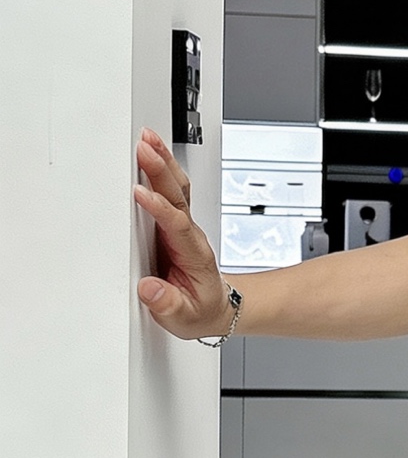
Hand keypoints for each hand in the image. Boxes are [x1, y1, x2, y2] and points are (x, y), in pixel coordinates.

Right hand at [134, 128, 229, 337]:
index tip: (141, 194)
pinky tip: (152, 152)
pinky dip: (161, 168)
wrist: (216, 308)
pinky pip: (170, 190)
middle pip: (177, 196)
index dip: (159, 209)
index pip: (176, 225)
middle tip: (144, 148)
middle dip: (160, 171)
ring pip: (176, 188)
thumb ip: (168, 305)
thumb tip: (150, 290)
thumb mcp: (185, 318)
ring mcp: (183, 226)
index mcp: (193, 255)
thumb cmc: (200, 310)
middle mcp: (190, 235)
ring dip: (162, 162)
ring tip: (147, 139)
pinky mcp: (175, 222)